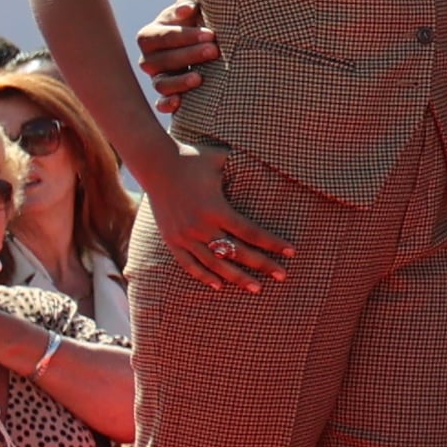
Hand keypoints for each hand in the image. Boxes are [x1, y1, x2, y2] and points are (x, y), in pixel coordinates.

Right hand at [132, 145, 293, 297]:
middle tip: (283, 275)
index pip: (250, 232)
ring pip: (214, 264)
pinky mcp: (171, 240)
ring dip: (237, 277)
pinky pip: (188, 264)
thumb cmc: (193, 158)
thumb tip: (275, 159)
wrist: (156, 164)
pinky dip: (203, 276)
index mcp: (216, 208)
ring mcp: (184, 236)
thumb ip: (246, 163)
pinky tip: (219, 286)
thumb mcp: (222, 159)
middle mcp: (200, 227)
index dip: (272, 243)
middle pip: (237, 252)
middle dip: (262, 265)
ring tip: (257, 288)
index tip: (291, 251)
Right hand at [136, 0, 218, 113]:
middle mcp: (150, 59)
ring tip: (200, 78)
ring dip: (179, 81)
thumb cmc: (199, 18)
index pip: (161, 36)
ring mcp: (158, 78)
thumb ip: (189, 2)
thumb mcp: (195, 6)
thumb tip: (186, 9)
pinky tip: (179, 102)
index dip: (184, 36)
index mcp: (151, 35)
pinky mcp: (168, 95)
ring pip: (160, 83)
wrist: (210, 41)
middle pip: (161, 60)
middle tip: (214, 50)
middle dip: (188, 55)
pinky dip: (167, 104)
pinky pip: (161, 104)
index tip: (211, 34)